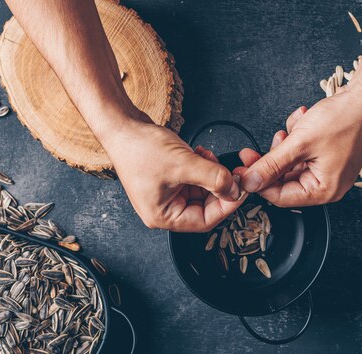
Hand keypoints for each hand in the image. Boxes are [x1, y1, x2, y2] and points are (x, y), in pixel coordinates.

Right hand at [105, 118, 244, 231]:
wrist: (121, 125)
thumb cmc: (140, 148)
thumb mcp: (184, 164)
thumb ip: (214, 178)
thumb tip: (235, 189)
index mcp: (163, 216)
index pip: (205, 221)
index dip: (226, 205)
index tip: (240, 189)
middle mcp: (164, 210)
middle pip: (204, 206)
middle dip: (218, 186)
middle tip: (230, 171)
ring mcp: (165, 195)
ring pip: (201, 191)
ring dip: (210, 174)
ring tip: (208, 156)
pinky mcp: (168, 180)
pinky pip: (193, 180)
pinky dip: (201, 168)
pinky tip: (200, 153)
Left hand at [235, 87, 361, 206]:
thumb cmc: (344, 119)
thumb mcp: (299, 143)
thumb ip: (271, 165)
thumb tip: (250, 181)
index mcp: (324, 190)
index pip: (280, 197)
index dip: (258, 184)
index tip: (242, 171)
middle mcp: (327, 186)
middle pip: (283, 181)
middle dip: (271, 161)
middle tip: (252, 151)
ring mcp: (327, 172)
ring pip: (290, 165)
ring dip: (284, 147)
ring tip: (290, 130)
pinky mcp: (326, 159)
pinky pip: (301, 155)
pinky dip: (296, 140)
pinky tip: (302, 124)